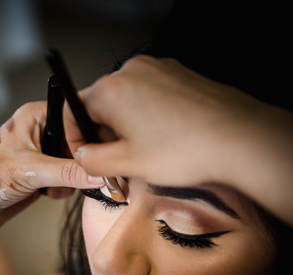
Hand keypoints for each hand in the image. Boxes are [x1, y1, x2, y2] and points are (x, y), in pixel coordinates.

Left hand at [0, 101, 102, 227]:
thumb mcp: (32, 171)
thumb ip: (68, 172)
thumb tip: (96, 174)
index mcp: (34, 116)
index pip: (74, 115)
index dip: (86, 134)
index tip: (94, 152)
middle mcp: (39, 130)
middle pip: (77, 141)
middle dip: (77, 162)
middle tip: (78, 175)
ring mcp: (41, 151)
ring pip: (74, 161)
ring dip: (68, 178)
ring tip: (51, 186)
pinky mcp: (41, 170)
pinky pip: (66, 176)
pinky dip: (61, 187)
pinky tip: (47, 192)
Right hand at [64, 55, 292, 224]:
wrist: (241, 139)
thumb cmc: (187, 149)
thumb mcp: (127, 164)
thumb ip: (92, 160)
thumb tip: (82, 156)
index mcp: (111, 91)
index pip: (74, 110)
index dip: (75, 138)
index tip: (85, 155)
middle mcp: (131, 72)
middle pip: (100, 104)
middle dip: (104, 133)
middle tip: (118, 161)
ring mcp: (156, 69)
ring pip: (125, 99)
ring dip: (126, 125)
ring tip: (146, 152)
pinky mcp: (177, 73)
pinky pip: (149, 93)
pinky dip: (148, 114)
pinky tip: (164, 137)